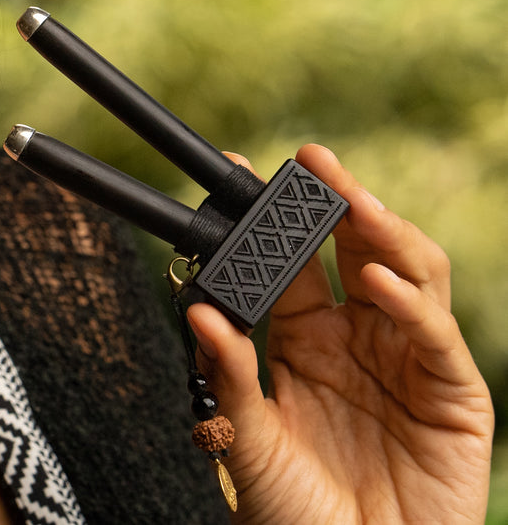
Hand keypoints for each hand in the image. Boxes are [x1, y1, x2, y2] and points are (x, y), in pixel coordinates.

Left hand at [187, 145, 493, 523]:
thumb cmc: (296, 516)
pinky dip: (409, 301)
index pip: (291, 261)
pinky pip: (434, 333)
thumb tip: (196, 312)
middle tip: (312, 161)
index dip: (272, 217)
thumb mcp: (249, 442)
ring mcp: (405, 358)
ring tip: (349, 200)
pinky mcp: (452, 391)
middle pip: (354, 249)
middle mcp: (357, 337)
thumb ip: (229, 377)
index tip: (238, 171)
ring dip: (382, 231)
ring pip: (407, 272)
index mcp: (305, 340)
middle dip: (337, 201)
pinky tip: (375, 279)